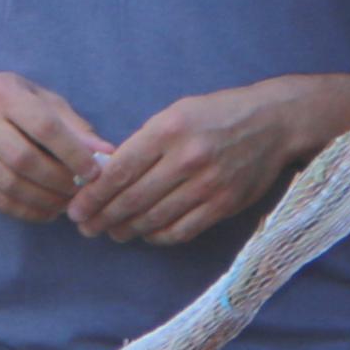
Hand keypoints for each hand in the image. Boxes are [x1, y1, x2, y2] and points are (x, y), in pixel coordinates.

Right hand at [0, 64, 106, 223]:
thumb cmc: (3, 96)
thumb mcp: (38, 97)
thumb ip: (72, 125)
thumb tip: (105, 153)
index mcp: (4, 94)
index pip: (44, 127)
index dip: (72, 153)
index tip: (94, 172)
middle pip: (25, 160)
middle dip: (59, 181)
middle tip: (81, 192)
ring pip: (9, 183)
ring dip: (44, 200)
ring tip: (66, 204)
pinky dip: (25, 211)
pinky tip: (45, 210)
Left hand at [76, 78, 320, 245]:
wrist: (273, 123)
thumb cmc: (217, 115)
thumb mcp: (175, 113)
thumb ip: (143, 143)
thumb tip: (105, 175)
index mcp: (168, 130)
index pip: (119, 172)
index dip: (92, 196)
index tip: (76, 209)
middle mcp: (186, 159)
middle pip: (132, 200)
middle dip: (102, 218)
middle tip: (86, 227)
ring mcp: (207, 185)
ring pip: (154, 219)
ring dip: (127, 230)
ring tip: (112, 232)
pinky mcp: (224, 205)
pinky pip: (181, 231)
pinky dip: (158, 236)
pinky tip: (146, 234)